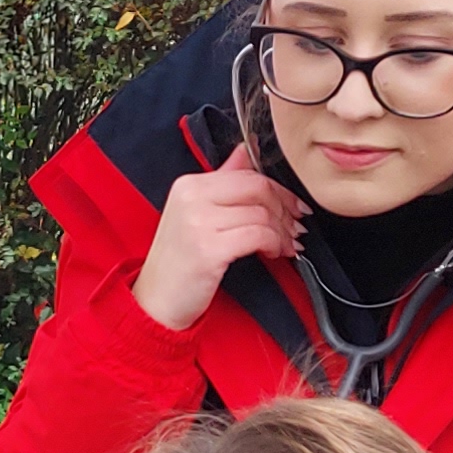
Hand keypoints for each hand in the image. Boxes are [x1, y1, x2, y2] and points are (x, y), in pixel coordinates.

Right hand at [133, 154, 304, 331]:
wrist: (156, 302)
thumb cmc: (179, 261)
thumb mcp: (195, 214)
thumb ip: (223, 180)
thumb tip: (247, 151)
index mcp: (189, 185)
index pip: (247, 174)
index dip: (279, 190)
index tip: (293, 206)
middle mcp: (191, 198)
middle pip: (258, 188)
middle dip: (285, 208)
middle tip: (296, 226)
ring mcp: (198, 223)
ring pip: (261, 214)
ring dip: (282, 232)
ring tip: (286, 245)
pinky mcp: (208, 249)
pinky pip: (258, 236)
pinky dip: (274, 244)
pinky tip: (274, 253)